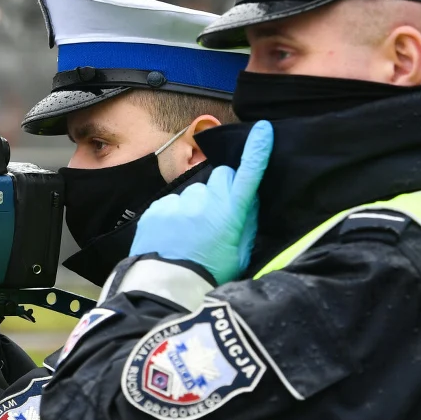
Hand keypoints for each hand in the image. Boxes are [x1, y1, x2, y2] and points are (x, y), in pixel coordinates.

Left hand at [129, 120, 273, 283]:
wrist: (167, 289)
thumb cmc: (210, 275)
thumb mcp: (239, 254)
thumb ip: (247, 223)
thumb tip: (249, 198)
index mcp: (230, 214)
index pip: (248, 174)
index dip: (257, 150)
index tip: (263, 130)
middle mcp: (205, 202)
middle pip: (220, 175)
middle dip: (223, 188)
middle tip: (218, 214)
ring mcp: (179, 203)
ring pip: (194, 190)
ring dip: (196, 203)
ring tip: (191, 232)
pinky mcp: (157, 208)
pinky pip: (171, 202)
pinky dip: (175, 213)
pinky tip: (173, 235)